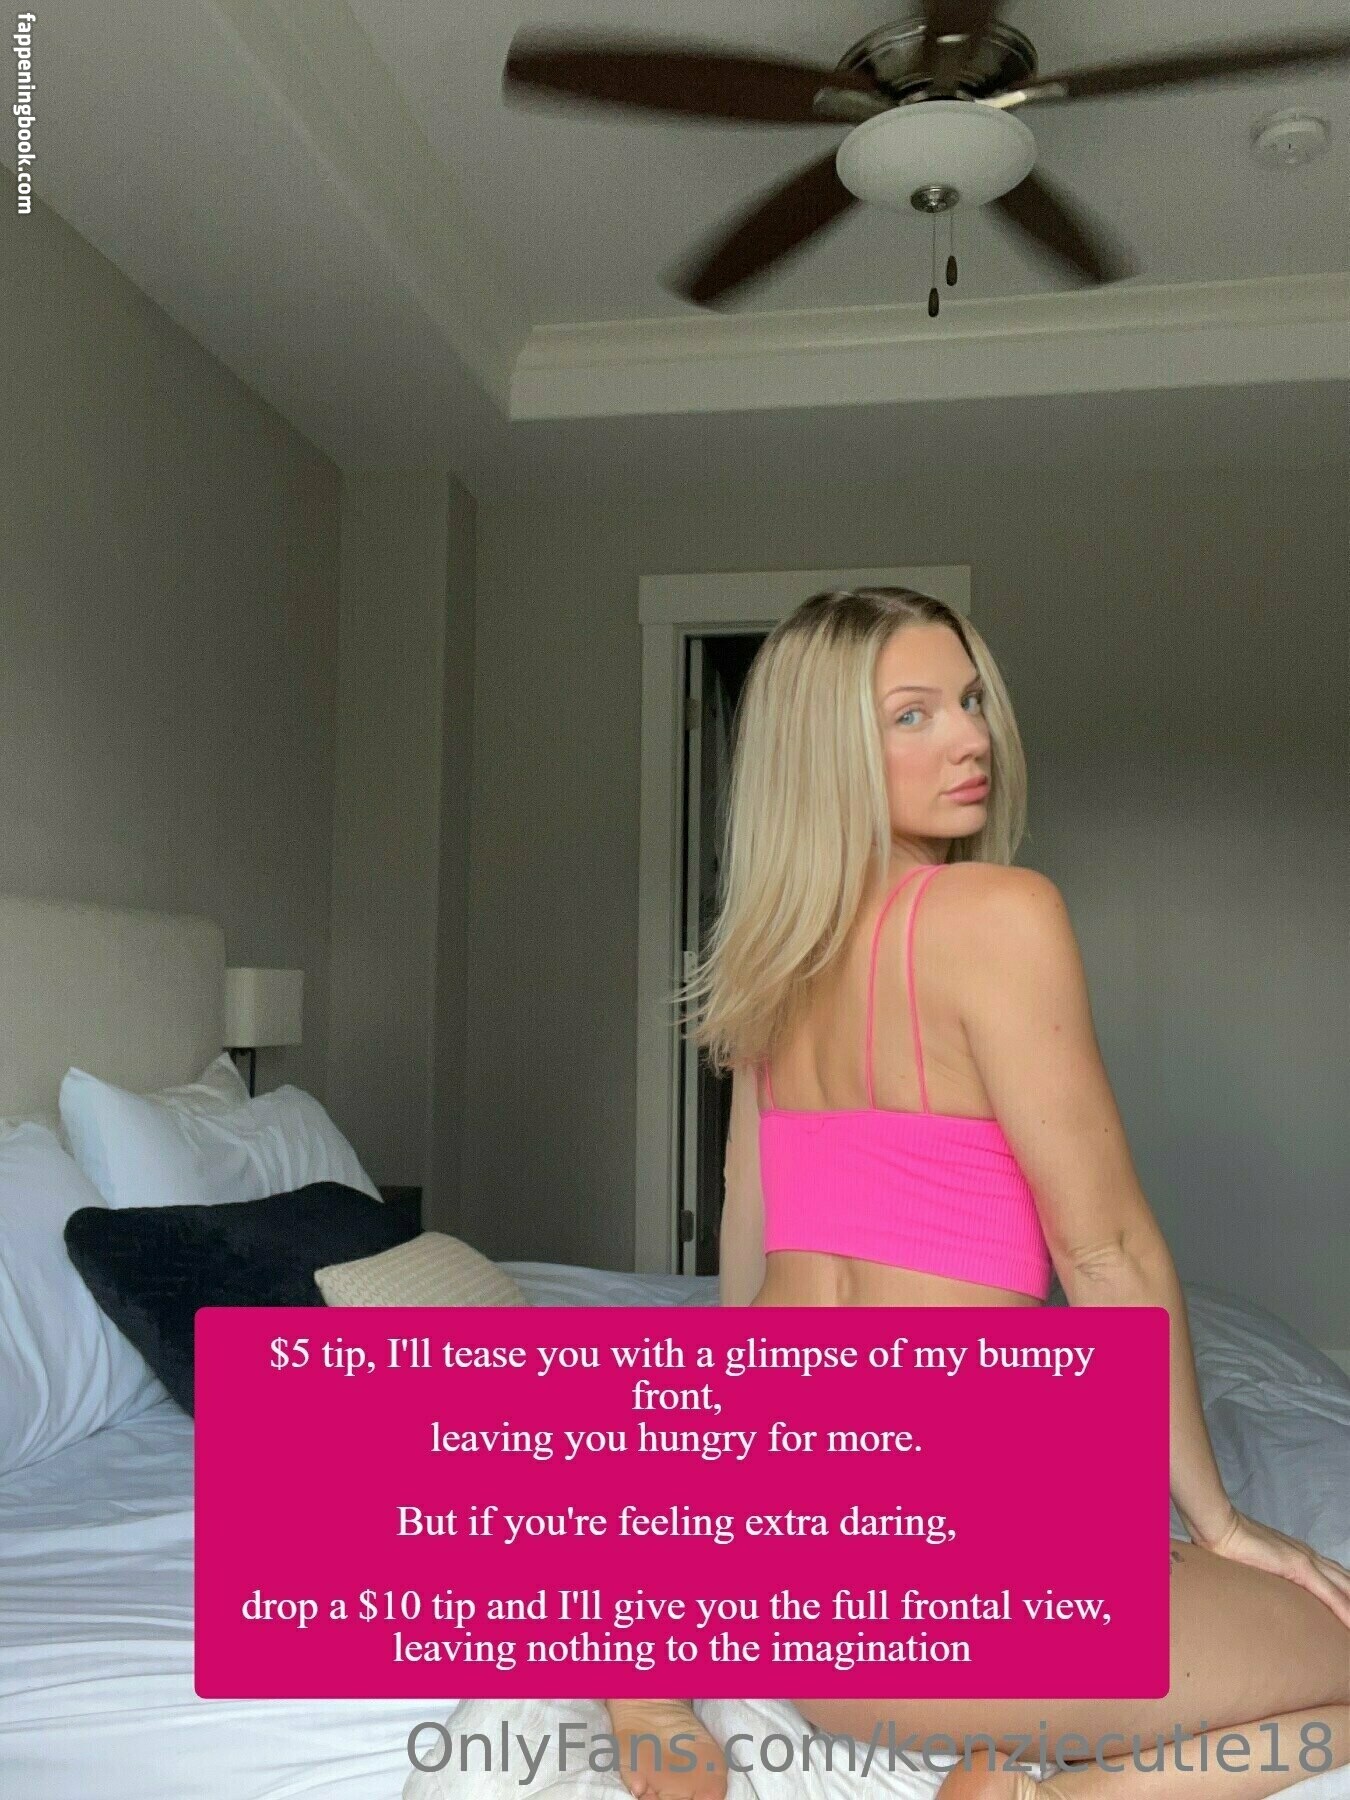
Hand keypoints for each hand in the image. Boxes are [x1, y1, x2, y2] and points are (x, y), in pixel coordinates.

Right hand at [1201, 1509, 1349, 1628]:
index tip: (1348, 1606)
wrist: (1219, 1527)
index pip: (1335, 1575)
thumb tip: (1260, 1591)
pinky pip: (1331, 1595)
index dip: (1346, 1591)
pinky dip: (1345, 1610)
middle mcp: (1309, 1556)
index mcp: (1300, 1554)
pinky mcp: (1300, 1568)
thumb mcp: (1254, 1564)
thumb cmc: (1228, 1545)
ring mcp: (1306, 1560)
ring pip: (1345, 1586)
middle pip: (1346, 1580)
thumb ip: (1265, 1575)